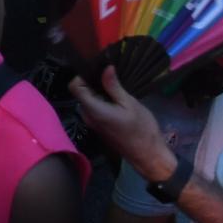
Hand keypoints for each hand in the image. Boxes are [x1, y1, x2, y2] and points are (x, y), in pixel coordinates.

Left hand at [68, 66, 177, 182]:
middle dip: (93, 82)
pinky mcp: (100, 126)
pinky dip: (103, 100)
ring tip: (117, 85)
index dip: (83, 75)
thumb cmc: (141, 129)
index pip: (75, 87)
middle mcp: (88, 116)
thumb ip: (114, 86)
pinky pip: (95, 108)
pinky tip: (118, 97)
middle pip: (81, 92)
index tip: (99, 69)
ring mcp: (93, 122)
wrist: (148, 155)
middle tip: (111, 74)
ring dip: (99, 91)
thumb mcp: (129, 104)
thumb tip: (105, 68)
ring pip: (89, 100)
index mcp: (93, 110)